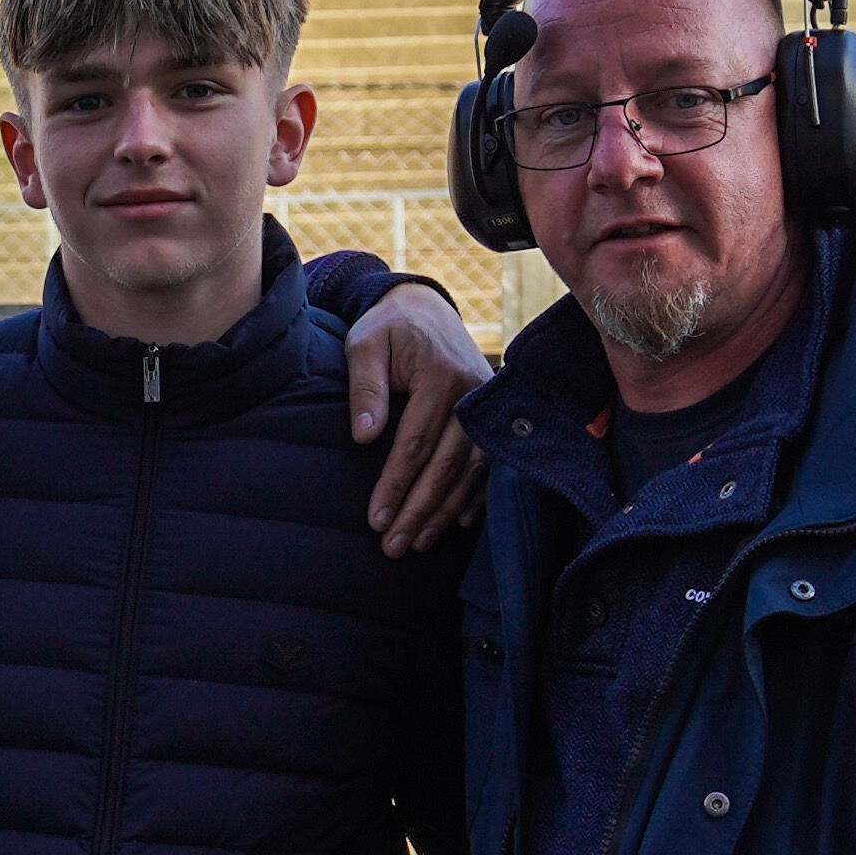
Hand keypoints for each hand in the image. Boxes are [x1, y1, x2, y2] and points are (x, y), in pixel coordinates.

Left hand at [347, 283, 491, 554]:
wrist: (423, 308)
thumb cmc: (386, 329)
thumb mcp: (364, 344)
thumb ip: (365, 388)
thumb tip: (365, 438)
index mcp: (440, 376)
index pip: (416, 444)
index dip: (396, 485)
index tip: (377, 520)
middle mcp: (472, 393)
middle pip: (446, 465)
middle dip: (419, 510)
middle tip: (395, 546)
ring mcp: (487, 405)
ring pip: (470, 470)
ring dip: (445, 511)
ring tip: (419, 542)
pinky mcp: (491, 415)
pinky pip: (488, 463)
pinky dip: (475, 496)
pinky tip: (458, 523)